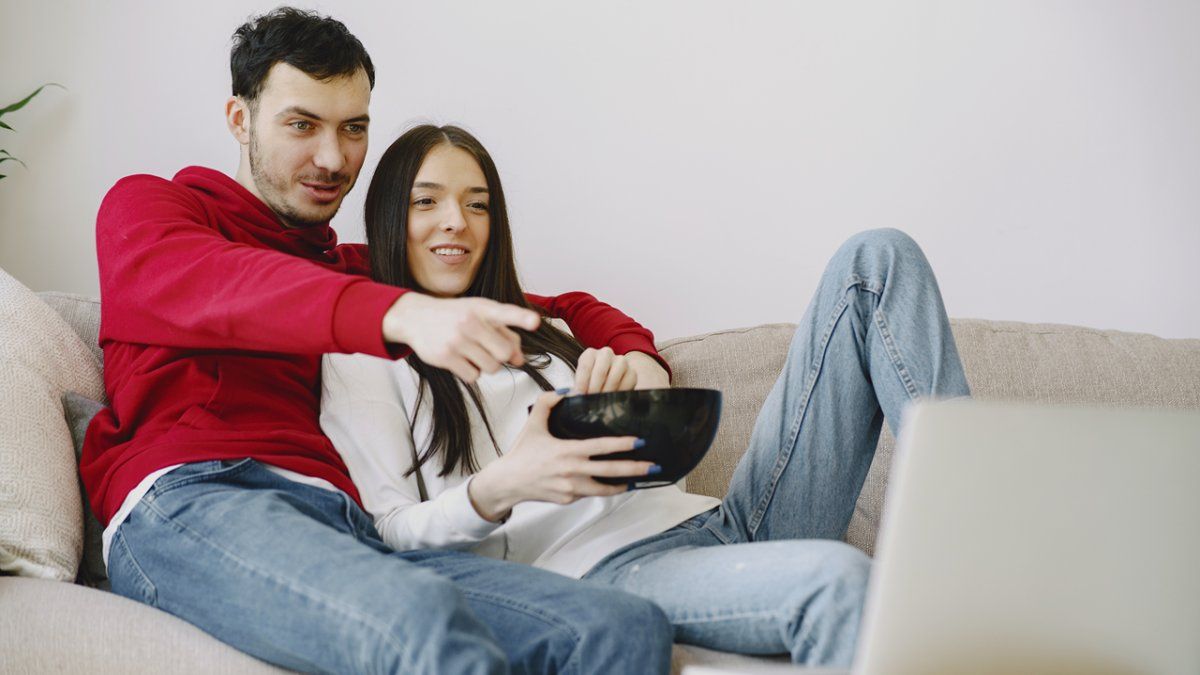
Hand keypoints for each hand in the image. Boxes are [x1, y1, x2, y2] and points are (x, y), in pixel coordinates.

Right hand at [383, 293, 540, 382]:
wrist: (416, 317)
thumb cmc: (457, 316)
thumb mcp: (481, 316)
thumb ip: (506, 334)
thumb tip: (519, 360)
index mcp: (483, 308)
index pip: (506, 313)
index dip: (522, 318)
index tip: (534, 322)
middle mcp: (470, 322)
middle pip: (504, 353)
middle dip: (501, 356)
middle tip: (488, 348)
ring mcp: (456, 340)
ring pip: (491, 368)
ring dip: (487, 365)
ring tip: (472, 351)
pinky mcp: (445, 357)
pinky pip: (473, 377)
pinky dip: (471, 372)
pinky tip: (461, 359)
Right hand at [467, 392, 657, 520]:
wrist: (508, 482)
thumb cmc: (523, 452)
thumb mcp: (533, 423)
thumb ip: (548, 402)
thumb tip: (568, 391)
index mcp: (567, 451)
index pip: (601, 447)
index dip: (623, 444)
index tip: (640, 441)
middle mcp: (572, 472)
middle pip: (611, 471)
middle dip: (635, 469)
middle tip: (654, 466)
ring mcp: (571, 488)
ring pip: (604, 489)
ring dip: (623, 484)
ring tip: (638, 480)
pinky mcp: (568, 499)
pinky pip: (589, 493)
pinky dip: (601, 488)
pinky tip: (613, 484)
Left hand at [574, 347, 669, 393]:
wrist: (606, 385)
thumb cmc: (589, 385)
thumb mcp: (581, 384)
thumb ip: (577, 389)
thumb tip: (573, 397)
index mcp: (590, 354)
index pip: (585, 366)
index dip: (582, 382)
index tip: (580, 395)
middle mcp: (606, 353)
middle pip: (600, 370)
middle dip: (595, 388)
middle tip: (591, 400)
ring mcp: (621, 361)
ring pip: (615, 375)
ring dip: (607, 390)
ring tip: (602, 401)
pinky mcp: (632, 372)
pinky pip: (628, 381)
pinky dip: (620, 392)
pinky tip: (614, 399)